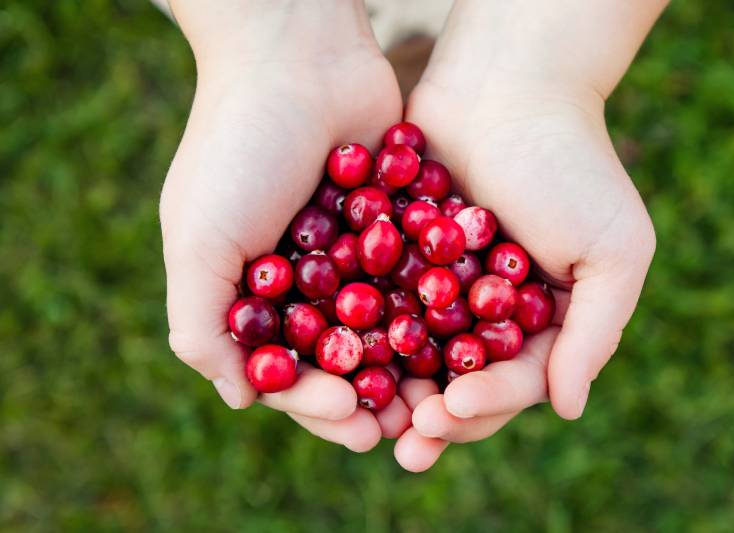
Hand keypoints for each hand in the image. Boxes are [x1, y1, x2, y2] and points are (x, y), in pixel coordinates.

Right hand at [160, 1, 410, 450]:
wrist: (299, 58)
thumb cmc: (238, 148)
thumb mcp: (198, 239)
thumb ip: (202, 324)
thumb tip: (240, 398)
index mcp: (253, 292)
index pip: (284, 369)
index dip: (314, 402)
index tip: (348, 417)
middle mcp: (304, 281)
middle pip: (341, 359)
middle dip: (369, 396)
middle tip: (402, 427)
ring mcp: (353, 256)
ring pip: (387, 330)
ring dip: (410, 368)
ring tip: (441, 401)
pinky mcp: (397, 228)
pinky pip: (419, 280)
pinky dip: (437, 312)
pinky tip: (464, 341)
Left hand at [394, 38, 655, 471]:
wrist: (508, 83)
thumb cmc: (572, 164)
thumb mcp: (613, 249)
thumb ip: (595, 333)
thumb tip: (568, 409)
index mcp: (544, 319)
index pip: (515, 379)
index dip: (485, 402)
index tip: (451, 409)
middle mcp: (490, 311)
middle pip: (459, 378)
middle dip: (435, 413)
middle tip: (406, 441)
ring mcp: (441, 286)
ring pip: (413, 353)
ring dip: (392, 389)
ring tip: (365, 417)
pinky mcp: (399, 257)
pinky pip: (379, 304)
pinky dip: (361, 334)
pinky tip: (337, 357)